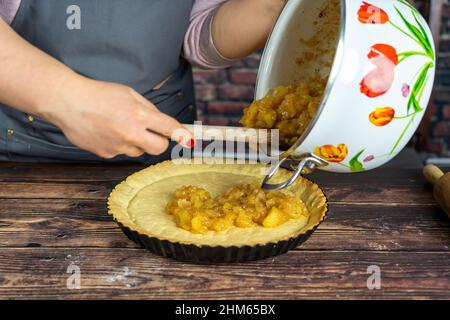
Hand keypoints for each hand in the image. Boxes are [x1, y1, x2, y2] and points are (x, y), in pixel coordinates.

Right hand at [43, 76, 192, 158]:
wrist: (67, 102)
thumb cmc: (98, 93)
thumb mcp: (129, 93)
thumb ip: (149, 109)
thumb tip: (164, 123)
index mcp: (139, 115)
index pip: (169, 128)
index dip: (182, 134)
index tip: (190, 140)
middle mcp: (131, 134)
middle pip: (159, 148)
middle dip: (160, 141)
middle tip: (151, 132)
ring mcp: (118, 147)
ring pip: (139, 151)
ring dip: (137, 142)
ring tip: (119, 126)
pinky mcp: (106, 154)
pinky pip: (122, 152)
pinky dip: (120, 144)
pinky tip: (107, 131)